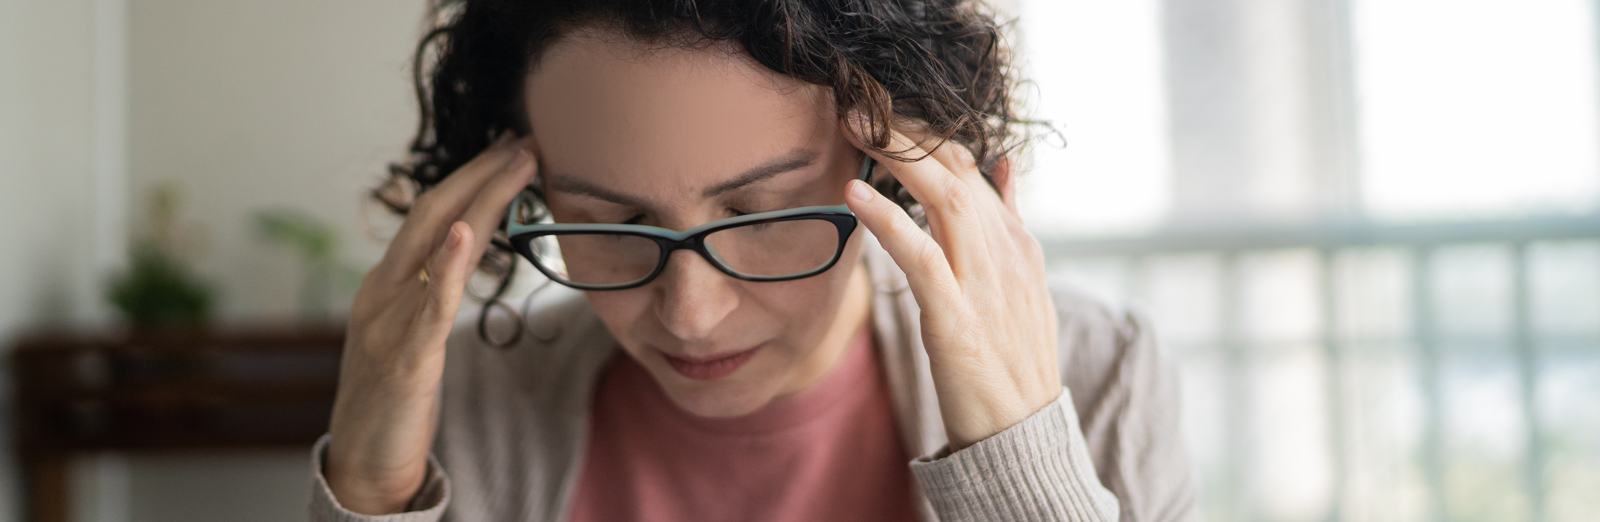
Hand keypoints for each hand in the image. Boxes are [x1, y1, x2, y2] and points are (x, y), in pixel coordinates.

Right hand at [325, 133, 535, 513]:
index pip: (431, 215)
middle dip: (479, 173)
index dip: (471, 179)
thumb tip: (465, 252)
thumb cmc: (396, 401)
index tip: (511, 148)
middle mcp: (380, 292)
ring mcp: (386, 322)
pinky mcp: (403, 359)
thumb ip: (432, 294)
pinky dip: (448, 265)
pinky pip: (428, 305)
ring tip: (517, 163)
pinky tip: (467, 231)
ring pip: (433, 244)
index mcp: (385, 284)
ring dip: (480, 199)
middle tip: (524, 140)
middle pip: (431, 213)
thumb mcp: (415, 335)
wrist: (364, 463)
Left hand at [842, 119, 1060, 450]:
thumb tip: (1002, 167)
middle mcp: (1005, 255)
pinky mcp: (958, 321)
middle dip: (907, 131)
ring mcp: (985, 286)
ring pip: (946, 200)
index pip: (971, 167)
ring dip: (898, 157)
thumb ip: (1007, 225)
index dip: (925, 134)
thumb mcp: (1020, 286)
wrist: (1024, 436)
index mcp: (1017, 244)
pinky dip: (889, 220)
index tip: (881, 109)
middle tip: (858, 104)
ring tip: (855, 128)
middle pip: (957, 171)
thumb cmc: (1010, 362)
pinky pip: (923, 257)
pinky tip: (855, 194)